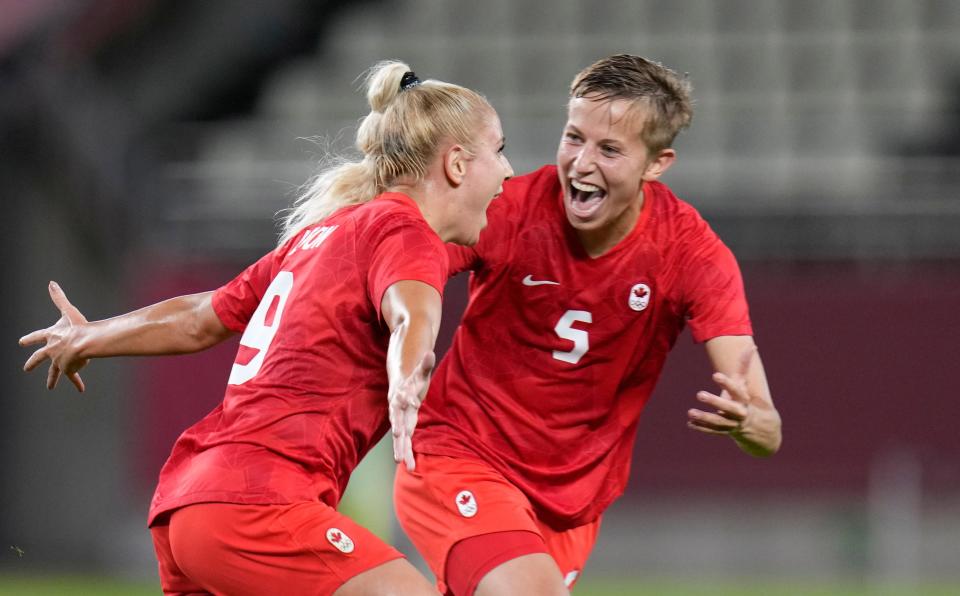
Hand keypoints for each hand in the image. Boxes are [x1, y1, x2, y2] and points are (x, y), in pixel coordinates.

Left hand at [19, 281, 89, 391]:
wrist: (83, 343)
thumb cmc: (77, 327)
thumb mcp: (68, 311)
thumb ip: (59, 298)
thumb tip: (51, 283)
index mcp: (51, 336)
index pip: (37, 337)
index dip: (29, 339)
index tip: (21, 342)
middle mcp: (51, 350)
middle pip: (39, 358)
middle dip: (32, 363)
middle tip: (26, 368)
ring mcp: (59, 361)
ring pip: (54, 372)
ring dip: (52, 380)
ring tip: (50, 387)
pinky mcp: (68, 369)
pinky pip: (73, 377)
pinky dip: (77, 383)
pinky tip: (80, 389)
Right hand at [388, 351, 434, 471]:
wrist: (399, 385)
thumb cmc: (412, 379)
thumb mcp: (420, 372)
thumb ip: (425, 364)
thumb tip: (430, 353)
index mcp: (401, 395)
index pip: (403, 398)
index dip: (407, 401)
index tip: (413, 404)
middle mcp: (397, 409)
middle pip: (397, 422)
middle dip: (399, 433)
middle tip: (400, 442)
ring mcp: (399, 420)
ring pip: (399, 437)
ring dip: (401, 449)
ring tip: (405, 464)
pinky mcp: (403, 427)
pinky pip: (404, 442)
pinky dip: (406, 453)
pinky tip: (411, 466)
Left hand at [687, 347, 754, 437]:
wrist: (753, 425)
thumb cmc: (743, 398)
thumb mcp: (742, 384)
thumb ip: (743, 366)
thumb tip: (752, 346)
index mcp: (743, 399)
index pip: (736, 390)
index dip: (727, 383)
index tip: (715, 374)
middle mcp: (739, 413)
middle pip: (728, 408)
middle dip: (714, 401)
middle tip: (699, 394)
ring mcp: (731, 424)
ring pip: (718, 422)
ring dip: (704, 417)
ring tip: (690, 412)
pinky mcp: (723, 431)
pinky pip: (711, 431)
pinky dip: (700, 427)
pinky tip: (689, 423)